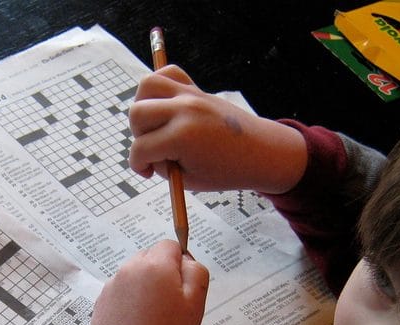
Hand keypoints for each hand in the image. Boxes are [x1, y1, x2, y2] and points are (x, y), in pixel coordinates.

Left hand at [83, 240, 209, 324]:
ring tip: (152, 320)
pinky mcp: (100, 304)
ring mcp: (110, 287)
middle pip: (149, 257)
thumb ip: (196, 272)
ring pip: (133, 276)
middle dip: (161, 273)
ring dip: (144, 288)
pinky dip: (128, 303)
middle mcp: (128, 269)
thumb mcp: (196, 303)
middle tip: (170, 305)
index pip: (169, 246)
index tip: (182, 288)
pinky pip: (119, 294)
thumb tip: (185, 260)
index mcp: (154, 265)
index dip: (179, 264)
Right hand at [128, 65, 307, 194]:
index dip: (138, 165)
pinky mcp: (197, 89)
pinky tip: (164, 106)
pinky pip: (169, 72)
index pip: (141, 148)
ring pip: (147, 85)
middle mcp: (184, 110)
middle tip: (152, 149)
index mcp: (182, 137)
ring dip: (142, 105)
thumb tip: (143, 149)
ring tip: (154, 124)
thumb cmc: (227, 170)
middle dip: (138, 135)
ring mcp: (191, 95)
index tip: (147, 173)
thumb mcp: (188, 178)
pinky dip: (160, 85)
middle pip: (137, 113)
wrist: (262, 153)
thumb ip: (160, 163)